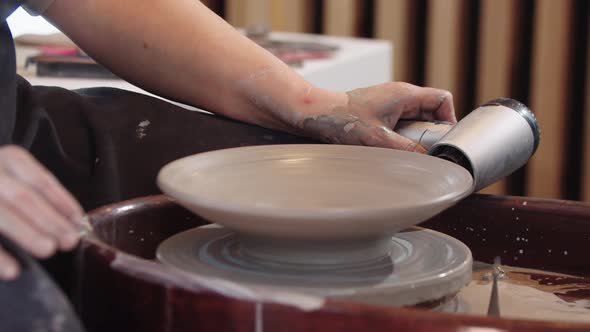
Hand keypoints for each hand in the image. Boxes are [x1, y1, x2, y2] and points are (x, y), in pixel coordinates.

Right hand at [0, 145, 83, 280]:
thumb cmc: (1, 187)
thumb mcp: (16, 178)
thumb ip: (39, 195)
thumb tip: (71, 223)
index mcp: (10, 159)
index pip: (41, 181)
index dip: (63, 203)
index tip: (78, 223)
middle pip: (23, 197)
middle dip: (49, 221)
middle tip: (69, 241)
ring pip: (1, 214)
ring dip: (26, 233)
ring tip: (48, 249)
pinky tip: (12, 270)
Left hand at [298, 82, 455, 152]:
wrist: (315, 114)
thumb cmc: (342, 120)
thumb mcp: (378, 140)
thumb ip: (408, 151)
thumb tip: (431, 162)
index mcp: (405, 94)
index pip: (442, 100)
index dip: (449, 120)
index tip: (443, 141)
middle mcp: (399, 95)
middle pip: (431, 112)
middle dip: (431, 133)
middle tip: (424, 151)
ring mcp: (388, 103)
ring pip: (415, 120)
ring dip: (415, 137)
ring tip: (405, 151)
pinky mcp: (378, 112)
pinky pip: (400, 123)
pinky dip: (401, 137)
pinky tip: (390, 149)